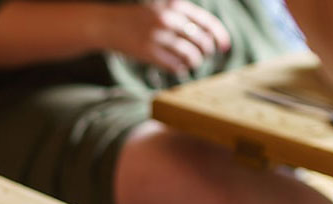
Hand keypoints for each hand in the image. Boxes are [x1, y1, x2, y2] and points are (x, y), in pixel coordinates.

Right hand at [102, 0, 230, 73]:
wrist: (107, 24)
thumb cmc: (137, 17)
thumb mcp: (161, 6)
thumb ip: (183, 15)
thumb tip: (208, 34)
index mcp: (175, 5)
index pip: (207, 22)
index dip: (220, 36)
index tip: (225, 46)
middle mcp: (168, 19)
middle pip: (201, 40)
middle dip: (206, 50)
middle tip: (203, 55)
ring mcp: (157, 36)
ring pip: (189, 54)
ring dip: (195, 61)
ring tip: (192, 63)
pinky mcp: (147, 52)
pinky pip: (173, 64)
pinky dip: (180, 68)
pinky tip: (180, 68)